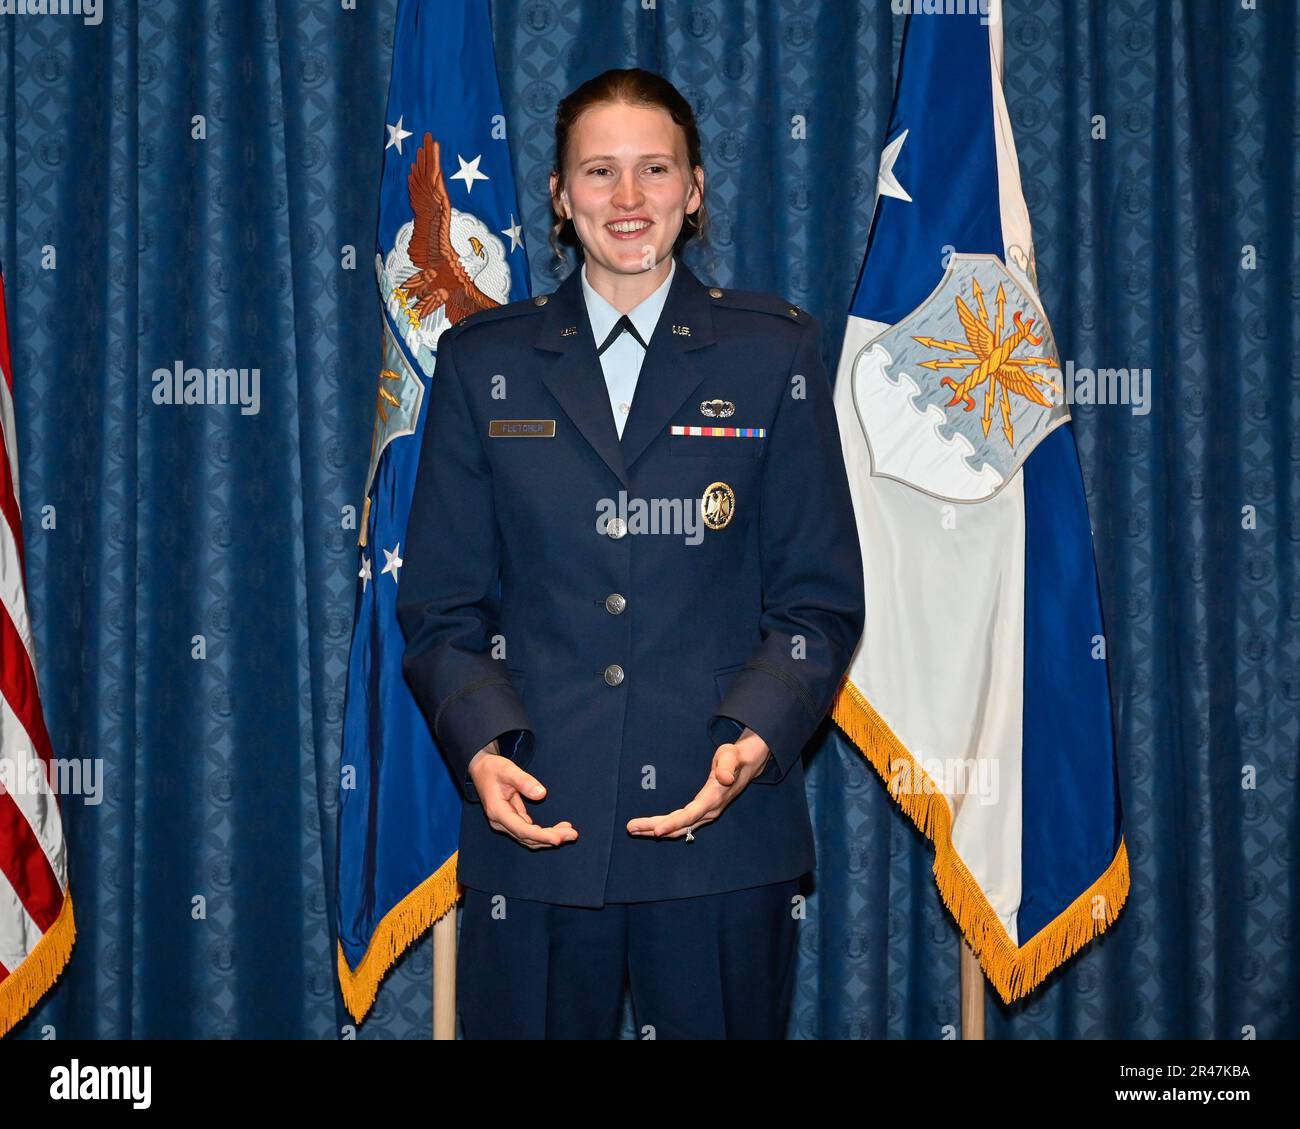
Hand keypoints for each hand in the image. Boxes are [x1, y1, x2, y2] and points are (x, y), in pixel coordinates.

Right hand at [467, 740, 577, 849]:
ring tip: (570, 832)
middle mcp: (500, 822)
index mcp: (497, 811)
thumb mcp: (508, 770)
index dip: (540, 836)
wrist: (481, 769)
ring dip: (549, 837)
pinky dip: (545, 832)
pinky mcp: (512, 821)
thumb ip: (524, 781)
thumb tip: (542, 794)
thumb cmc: (493, 769)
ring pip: (529, 838)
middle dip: (550, 838)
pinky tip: (560, 828)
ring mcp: (506, 823)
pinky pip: (529, 831)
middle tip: (573, 834)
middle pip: (528, 837)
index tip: (558, 839)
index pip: (521, 829)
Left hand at [626, 728, 770, 840]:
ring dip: (656, 830)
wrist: (746, 764)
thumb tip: (725, 778)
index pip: (691, 815)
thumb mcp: (731, 755)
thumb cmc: (735, 757)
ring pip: (679, 828)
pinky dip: (666, 827)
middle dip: (654, 828)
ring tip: (634, 829)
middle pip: (680, 825)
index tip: (657, 831)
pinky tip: (652, 828)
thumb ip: (727, 766)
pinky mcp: (702, 812)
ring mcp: (706, 814)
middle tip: (630, 827)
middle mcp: (709, 811)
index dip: (673, 823)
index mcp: (714, 798)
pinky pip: (682, 824)